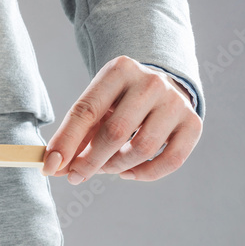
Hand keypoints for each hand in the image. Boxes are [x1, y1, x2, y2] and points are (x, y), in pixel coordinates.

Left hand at [41, 56, 201, 182]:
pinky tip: (128, 172)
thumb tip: (55, 166)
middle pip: (114, 132)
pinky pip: (170, 161)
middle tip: (77, 175)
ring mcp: (175, 102)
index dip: (66, 142)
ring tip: (107, 166)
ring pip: (142, 149)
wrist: (162, 85)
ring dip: (117, 167)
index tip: (51, 166)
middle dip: (90, 161)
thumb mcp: (96, 104)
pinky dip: (145, 174)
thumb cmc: (118, 100)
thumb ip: (75, 133)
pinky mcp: (193, 123)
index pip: (86, 111)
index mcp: (119, 70)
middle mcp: (151, 82)